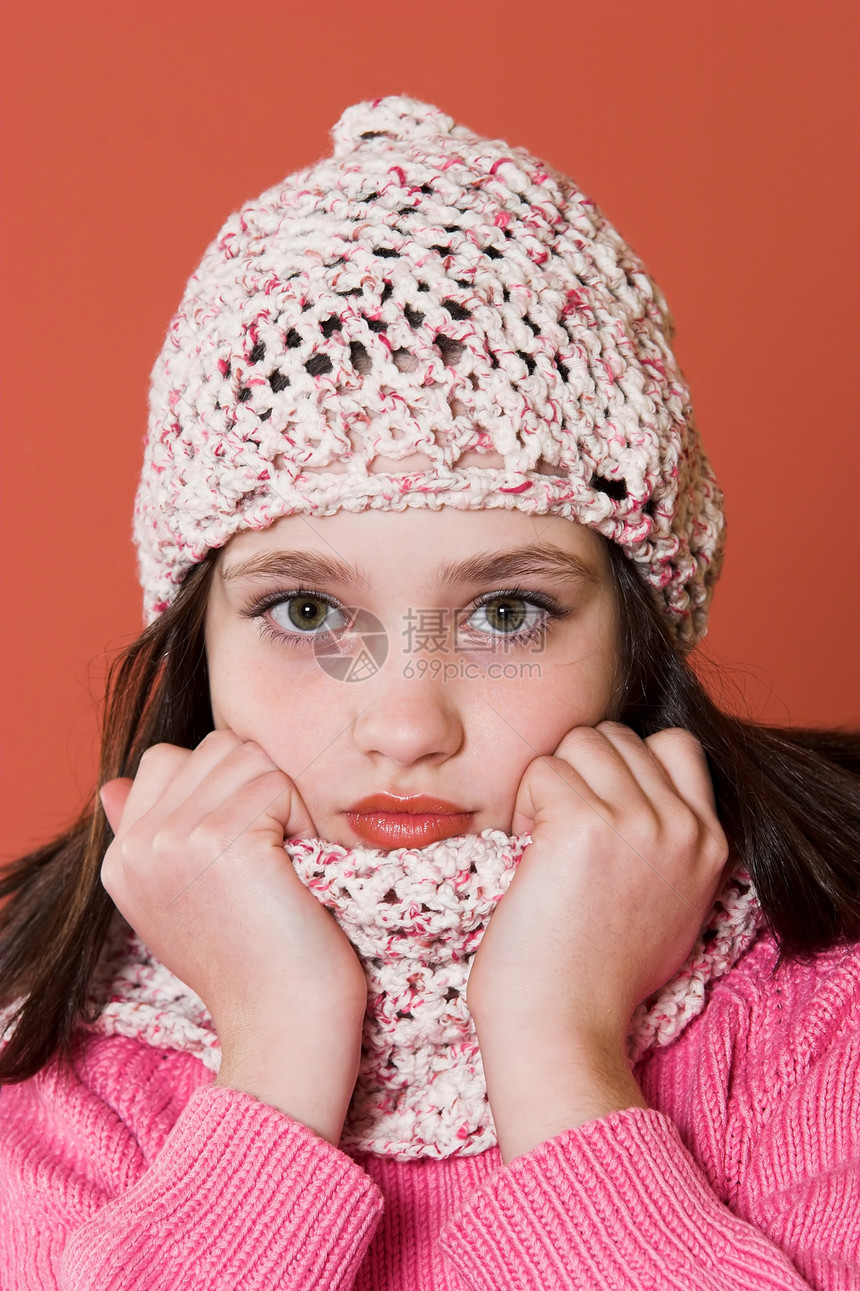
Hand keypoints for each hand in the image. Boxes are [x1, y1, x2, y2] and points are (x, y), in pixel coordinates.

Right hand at [100, 730, 366, 1143]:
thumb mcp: (179, 901)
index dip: (223, 786)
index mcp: (122, 858)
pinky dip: (302, 817)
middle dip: (257, 785)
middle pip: (214, 748)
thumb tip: (115, 786)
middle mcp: (139, 846)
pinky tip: (296, 868)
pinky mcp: (223, 839)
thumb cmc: (252, 965)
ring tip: (283, 860)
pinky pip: (277, 783)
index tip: (243, 849)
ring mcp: (175, 840)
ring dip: (282, 798)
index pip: (168, 759)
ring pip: (247, 756)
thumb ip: (149, 839)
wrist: (284, 1025)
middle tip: (271, 854)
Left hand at [466, 722, 728, 1160]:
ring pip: (581, 742)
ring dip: (551, 782)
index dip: (625, 766)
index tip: (596, 813)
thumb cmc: (596, 978)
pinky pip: (543, 770)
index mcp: (710, 844)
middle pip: (619, 738)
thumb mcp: (668, 906)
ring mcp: (638, 822)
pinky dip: (524, 803)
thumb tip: (633, 795)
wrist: (562, 1030)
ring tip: (541, 841)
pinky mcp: (585, 824)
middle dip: (580, 771)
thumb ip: (666, 844)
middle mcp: (683, 827)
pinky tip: (526, 853)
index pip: (675, 746)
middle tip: (559, 833)